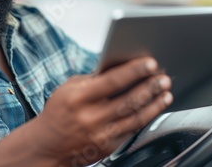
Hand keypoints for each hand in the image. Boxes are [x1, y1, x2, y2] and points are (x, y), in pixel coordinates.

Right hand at [31, 55, 172, 165]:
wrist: (46, 146)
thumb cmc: (58, 112)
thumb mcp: (68, 89)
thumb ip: (93, 79)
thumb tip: (121, 67)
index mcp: (79, 98)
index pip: (113, 81)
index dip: (134, 71)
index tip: (150, 63)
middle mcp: (90, 117)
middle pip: (128, 100)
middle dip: (150, 87)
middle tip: (163, 78)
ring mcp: (100, 135)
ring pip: (135, 117)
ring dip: (154, 104)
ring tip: (165, 92)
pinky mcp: (107, 148)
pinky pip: (132, 130)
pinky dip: (146, 118)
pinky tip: (154, 109)